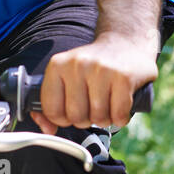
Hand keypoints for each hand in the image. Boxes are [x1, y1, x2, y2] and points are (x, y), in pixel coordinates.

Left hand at [31, 32, 157, 134]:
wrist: (125, 43)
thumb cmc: (92, 67)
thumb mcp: (66, 77)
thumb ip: (51, 105)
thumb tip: (48, 130)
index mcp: (58, 65)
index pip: (52, 110)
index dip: (63, 118)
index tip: (72, 109)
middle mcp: (77, 64)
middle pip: (76, 117)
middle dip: (86, 119)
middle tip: (93, 105)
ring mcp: (102, 69)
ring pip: (98, 118)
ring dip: (105, 118)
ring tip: (107, 103)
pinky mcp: (123, 77)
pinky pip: (118, 115)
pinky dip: (121, 117)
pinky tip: (120, 103)